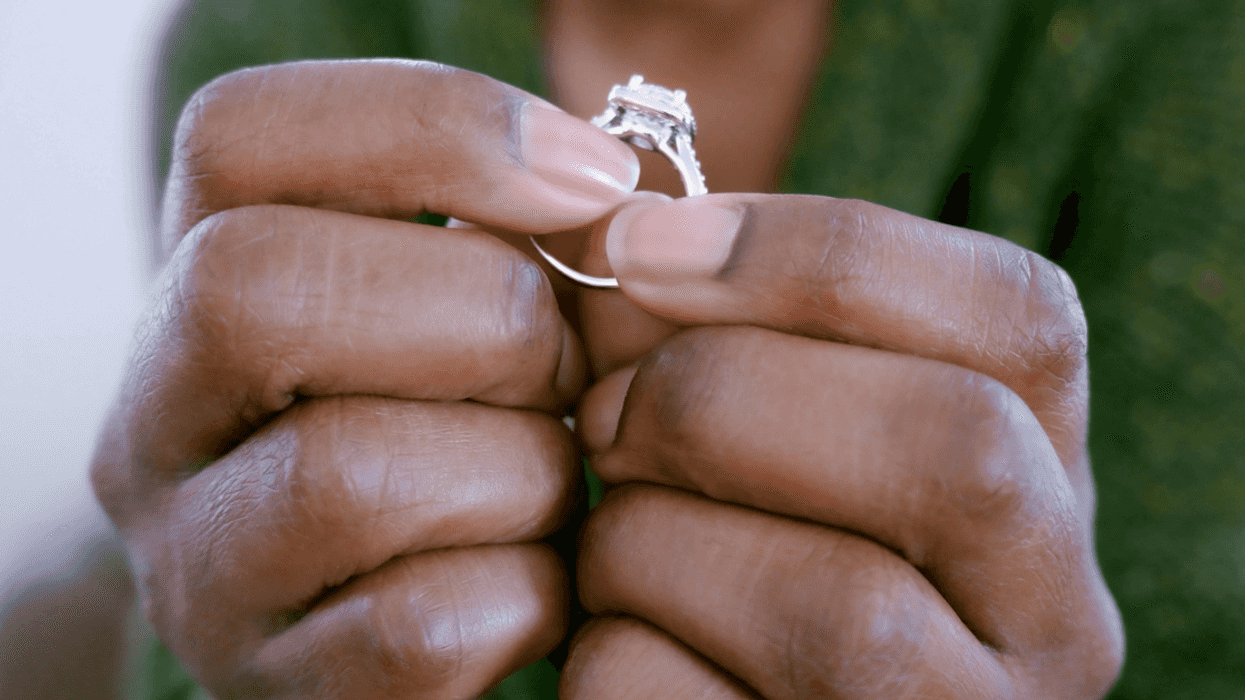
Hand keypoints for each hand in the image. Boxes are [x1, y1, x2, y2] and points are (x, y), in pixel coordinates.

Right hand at [90, 59, 640, 697]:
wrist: (419, 625)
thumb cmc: (472, 435)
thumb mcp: (476, 312)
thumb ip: (519, 237)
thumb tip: (597, 196)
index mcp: (197, 289)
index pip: (237, 138)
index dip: (434, 129)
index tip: (592, 178)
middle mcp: (156, 425)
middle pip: (254, 287)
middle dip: (483, 313)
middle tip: (564, 369)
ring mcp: (198, 568)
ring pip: (349, 470)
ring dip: (522, 469)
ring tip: (554, 482)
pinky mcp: (278, 687)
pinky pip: (422, 622)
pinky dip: (527, 593)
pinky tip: (536, 578)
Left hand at [562, 194, 1124, 697]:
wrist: (731, 699)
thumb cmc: (738, 546)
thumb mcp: (764, 428)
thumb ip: (716, 328)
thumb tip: (619, 238)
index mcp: (1047, 485)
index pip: (1021, 320)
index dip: (819, 255)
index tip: (642, 243)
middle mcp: (1053, 620)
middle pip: (958, 451)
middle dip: (724, 399)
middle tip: (604, 413)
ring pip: (839, 608)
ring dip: (649, 541)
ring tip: (604, 540)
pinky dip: (613, 655)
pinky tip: (611, 638)